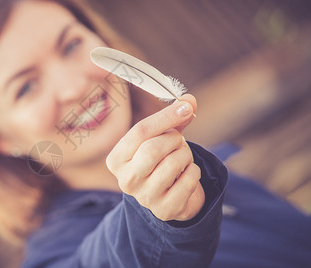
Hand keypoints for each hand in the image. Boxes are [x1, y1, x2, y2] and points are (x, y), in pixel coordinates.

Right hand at [106, 94, 204, 220]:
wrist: (166, 197)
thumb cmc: (159, 160)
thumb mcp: (159, 138)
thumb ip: (173, 119)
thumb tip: (190, 100)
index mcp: (116, 159)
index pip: (139, 132)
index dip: (165, 117)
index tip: (186, 107)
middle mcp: (125, 180)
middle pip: (154, 149)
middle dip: (175, 140)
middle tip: (179, 141)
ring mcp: (144, 197)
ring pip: (173, 163)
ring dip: (186, 155)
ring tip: (182, 157)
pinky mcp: (165, 209)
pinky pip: (188, 180)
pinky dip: (194, 171)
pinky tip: (186, 174)